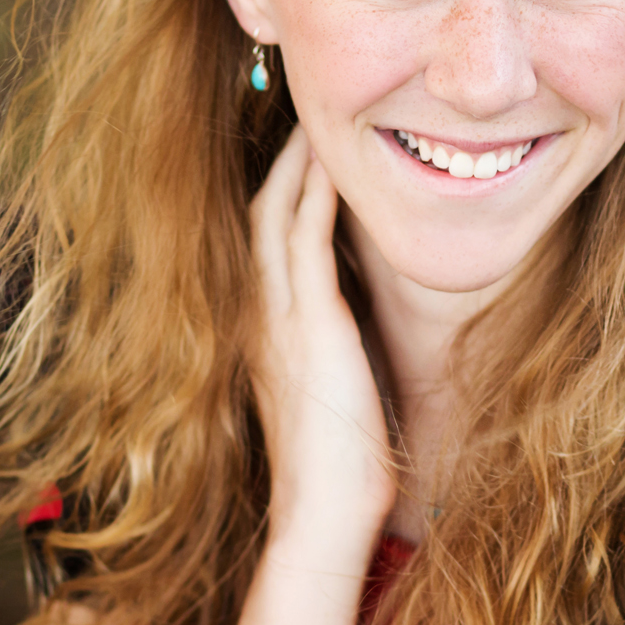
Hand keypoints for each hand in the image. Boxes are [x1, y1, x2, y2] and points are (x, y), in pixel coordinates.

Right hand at [248, 126, 397, 540]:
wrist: (324, 514)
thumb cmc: (341, 465)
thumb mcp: (335, 389)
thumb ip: (337, 346)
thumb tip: (362, 315)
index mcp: (266, 331)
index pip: (266, 240)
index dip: (283, 188)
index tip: (309, 146)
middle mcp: (262, 316)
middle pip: (262, 211)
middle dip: (284, 159)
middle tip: (307, 111)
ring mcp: (280, 319)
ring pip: (276, 214)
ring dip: (298, 162)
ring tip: (317, 115)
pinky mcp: (311, 326)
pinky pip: (305, 241)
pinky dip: (316, 195)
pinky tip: (333, 161)